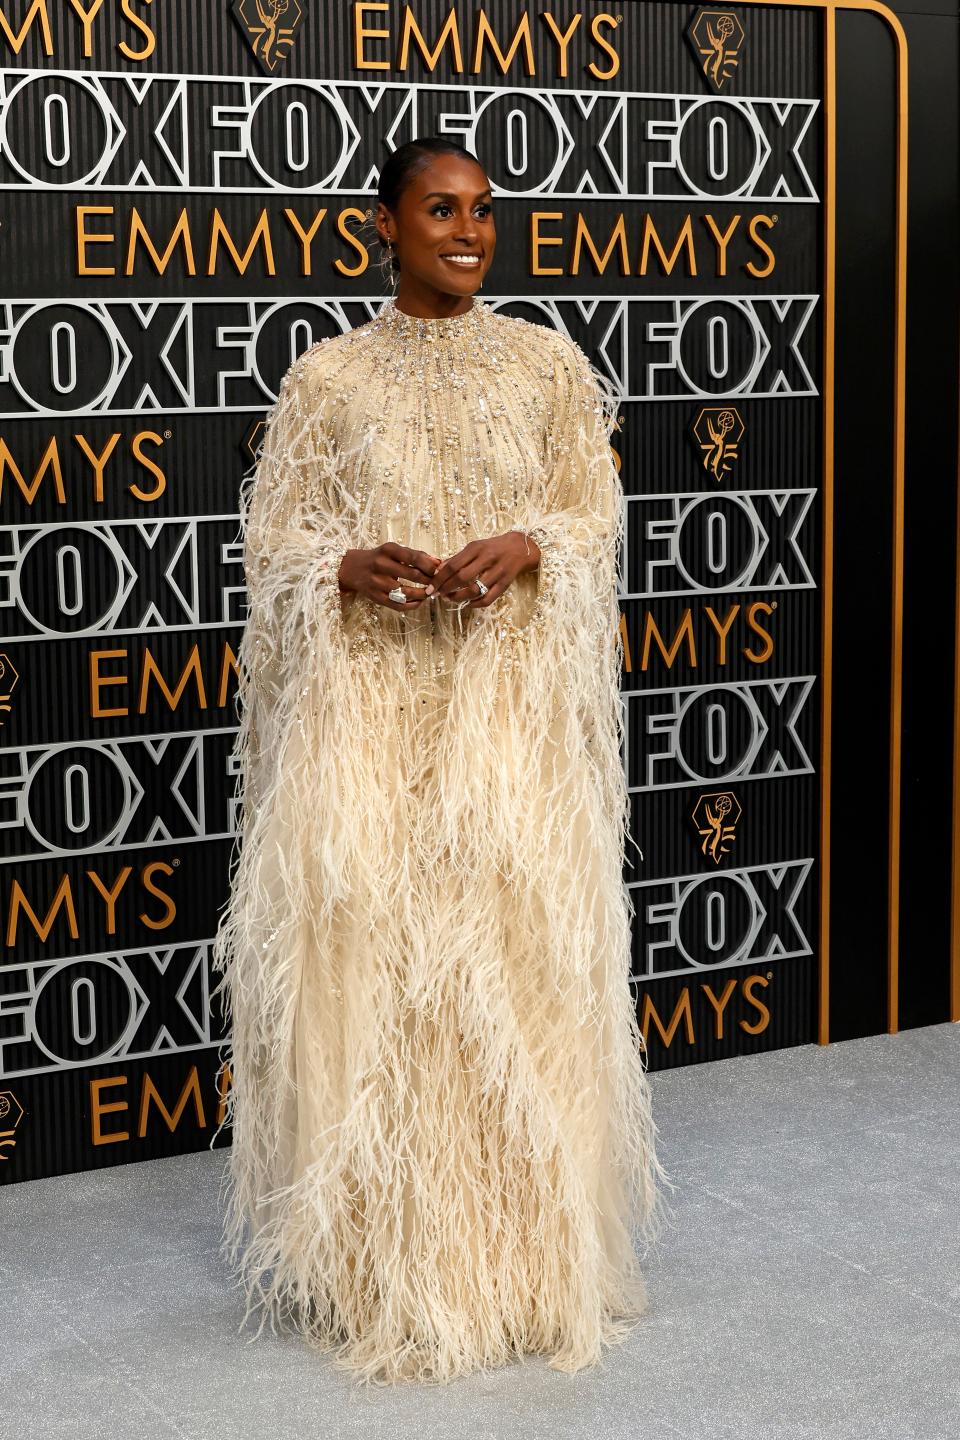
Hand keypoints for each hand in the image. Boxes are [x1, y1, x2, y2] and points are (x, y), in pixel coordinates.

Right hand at [337, 542, 441, 610]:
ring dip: (423, 594)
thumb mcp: (393, 551)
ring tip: (430, 593)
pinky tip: (419, 601)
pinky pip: (398, 605)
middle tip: (437, 583)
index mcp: (388, 550)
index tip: (439, 570)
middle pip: (412, 575)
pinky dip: (412, 605)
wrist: (351, 568)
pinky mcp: (376, 597)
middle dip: (429, 580)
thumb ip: (415, 555)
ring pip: (406, 592)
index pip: (414, 557)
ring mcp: (377, 583)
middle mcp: (381, 565)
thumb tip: (438, 563)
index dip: (430, 566)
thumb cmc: (378, 558)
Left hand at [425, 531, 540, 607]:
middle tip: (437, 594)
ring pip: (475, 590)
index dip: (439, 578)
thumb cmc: (493, 547)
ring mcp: (498, 572)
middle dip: (446, 589)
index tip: (431, 587)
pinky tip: (467, 604)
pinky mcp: (505, 584)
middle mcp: (487, 559)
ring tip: (450, 599)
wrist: (521, 547)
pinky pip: (488, 599)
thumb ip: (457, 558)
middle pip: (462, 578)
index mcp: (477, 548)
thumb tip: (438, 570)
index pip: (453, 565)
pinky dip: (475, 604)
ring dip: (459, 598)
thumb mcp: (475, 547)